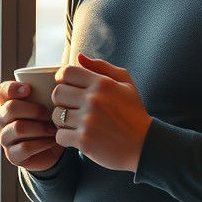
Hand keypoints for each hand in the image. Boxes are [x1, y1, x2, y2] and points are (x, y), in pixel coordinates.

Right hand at [0, 81, 63, 171]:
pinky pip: (24, 148)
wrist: (56, 149)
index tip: (30, 89)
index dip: (13, 88)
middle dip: (34, 110)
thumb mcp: (56, 101)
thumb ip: (60, 83)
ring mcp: (5, 138)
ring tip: (55, 128)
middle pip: (10, 108)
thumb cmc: (55, 119)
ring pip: (17, 128)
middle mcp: (3, 119)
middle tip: (52, 113)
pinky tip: (53, 141)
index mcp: (9, 102)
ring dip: (40, 127)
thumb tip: (78, 57)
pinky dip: (42, 143)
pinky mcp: (13, 156)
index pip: (2, 90)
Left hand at [52, 53, 152, 171]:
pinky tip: (78, 137)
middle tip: (73, 107)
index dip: (63, 79)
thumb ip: (101, 67)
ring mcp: (88, 121)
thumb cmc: (134, 113)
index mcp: (102, 83)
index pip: (66, 72)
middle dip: (62, 101)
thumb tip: (78, 57)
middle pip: (57, 93)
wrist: (145, 145)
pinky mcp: (84, 141)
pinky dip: (66, 138)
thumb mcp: (125, 84)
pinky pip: (60, 136)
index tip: (68, 87)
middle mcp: (94, 100)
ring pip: (56, 116)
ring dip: (63, 121)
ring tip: (77, 124)